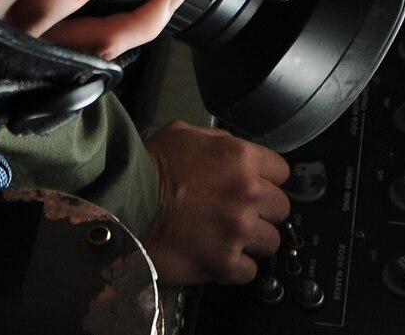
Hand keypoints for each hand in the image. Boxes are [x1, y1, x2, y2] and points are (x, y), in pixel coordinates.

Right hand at [141, 121, 291, 284]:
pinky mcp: (225, 263)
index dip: (266, 180)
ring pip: (272, 241)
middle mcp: (246, 193)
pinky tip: (216, 254)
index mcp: (240, 158)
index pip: (282, 172)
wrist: (123, 204)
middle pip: (281, 208)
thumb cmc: (146, 169)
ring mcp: (238, 230)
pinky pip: (250, 271)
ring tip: (226, 235)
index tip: (257, 187)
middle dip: (262, 211)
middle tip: (237, 212)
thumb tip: (231, 150)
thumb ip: (218, 141)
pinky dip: (234, 266)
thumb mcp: (182, 134)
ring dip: (252, 240)